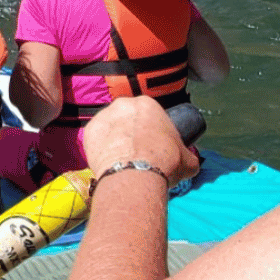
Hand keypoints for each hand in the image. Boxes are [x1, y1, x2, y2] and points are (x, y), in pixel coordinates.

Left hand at [82, 97, 199, 184]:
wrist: (135, 175)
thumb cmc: (165, 162)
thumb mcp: (187, 160)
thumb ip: (189, 157)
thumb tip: (191, 163)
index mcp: (148, 104)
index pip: (149, 115)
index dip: (151, 131)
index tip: (152, 147)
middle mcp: (123, 104)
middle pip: (127, 118)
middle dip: (130, 133)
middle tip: (135, 154)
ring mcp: (104, 116)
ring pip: (110, 128)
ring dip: (114, 140)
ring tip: (121, 161)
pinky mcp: (89, 131)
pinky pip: (96, 139)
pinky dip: (100, 149)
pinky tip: (108, 163)